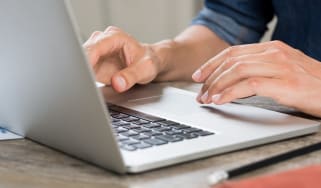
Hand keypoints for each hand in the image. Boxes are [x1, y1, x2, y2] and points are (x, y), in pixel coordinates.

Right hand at [83, 26, 162, 91]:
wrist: (149, 63)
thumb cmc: (149, 61)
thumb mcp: (146, 69)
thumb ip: (132, 76)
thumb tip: (117, 83)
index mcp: (115, 37)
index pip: (94, 47)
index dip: (87, 61)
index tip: (84, 74)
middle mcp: (102, 41)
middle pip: (83, 54)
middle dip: (82, 68)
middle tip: (84, 84)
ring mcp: (97, 52)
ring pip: (81, 62)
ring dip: (82, 75)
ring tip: (86, 87)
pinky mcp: (94, 64)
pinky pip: (84, 71)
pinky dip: (84, 79)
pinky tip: (88, 87)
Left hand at [192, 40, 320, 116]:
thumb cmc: (310, 84)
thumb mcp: (283, 69)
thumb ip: (260, 69)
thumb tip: (234, 80)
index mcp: (271, 48)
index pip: (233, 52)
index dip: (212, 63)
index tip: (199, 75)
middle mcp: (274, 53)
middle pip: (231, 60)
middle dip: (210, 76)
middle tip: (199, 92)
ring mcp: (279, 66)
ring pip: (236, 71)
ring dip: (217, 86)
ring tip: (206, 98)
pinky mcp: (284, 83)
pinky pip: (248, 86)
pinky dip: (230, 93)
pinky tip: (221, 100)